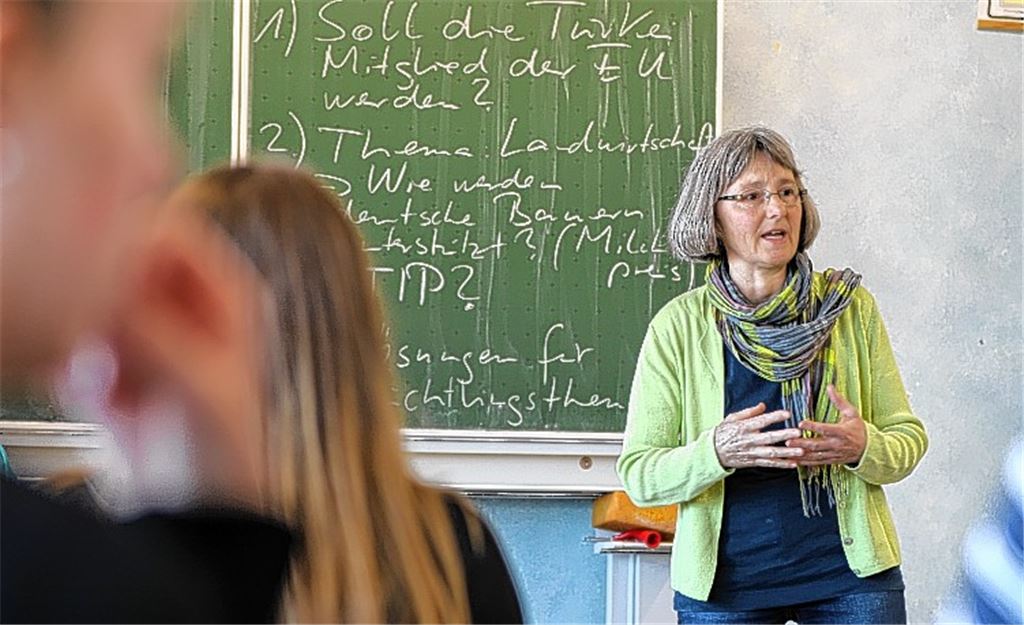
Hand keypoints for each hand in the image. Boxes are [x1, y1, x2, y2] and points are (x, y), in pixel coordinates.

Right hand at [106, 213, 268, 506]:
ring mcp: (151, 338)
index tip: (94, 267)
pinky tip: (99, 405)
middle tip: (97, 344)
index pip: (173, 234)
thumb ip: (153, 327)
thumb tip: (104, 281)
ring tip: (103, 385)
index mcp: (229, 296)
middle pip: (124, 267)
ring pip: (95, 306)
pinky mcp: (115, 370)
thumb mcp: (196, 383)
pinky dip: (77, 373)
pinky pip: (78, 348)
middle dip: (102, 303)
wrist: (197, 520)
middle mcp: (191, 309)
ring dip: (87, 344)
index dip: (130, 242)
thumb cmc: (224, 452)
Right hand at [714, 403, 803, 468]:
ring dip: (787, 452)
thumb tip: (763, 405)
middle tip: (798, 433)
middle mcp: (749, 440)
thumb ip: (749, 412)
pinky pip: (769, 464)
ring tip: (801, 451)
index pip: (761, 421)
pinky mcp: (753, 462)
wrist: (713, 452)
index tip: (787, 413)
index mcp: (744, 427)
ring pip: (772, 453)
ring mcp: (752, 452)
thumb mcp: (732, 418)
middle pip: (769, 438)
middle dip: (784, 435)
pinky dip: (781, 465)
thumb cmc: (724, 433)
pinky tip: (793, 464)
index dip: (774, 417)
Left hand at [786, 385, 866, 465]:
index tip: (801, 423)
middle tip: (788, 440)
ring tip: (787, 451)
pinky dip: (804, 463)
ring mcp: (833, 454)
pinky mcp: (831, 461)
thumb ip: (839, 401)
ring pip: (815, 456)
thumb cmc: (858, 429)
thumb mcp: (852, 413)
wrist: (868, 449)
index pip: (825, 429)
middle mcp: (836, 445)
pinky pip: (816, 463)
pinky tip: (793, 461)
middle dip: (802, 443)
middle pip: (817, 445)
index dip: (813, 427)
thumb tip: (829, 386)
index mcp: (841, 432)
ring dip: (800, 454)